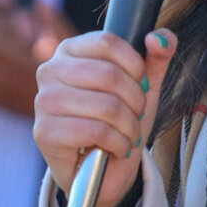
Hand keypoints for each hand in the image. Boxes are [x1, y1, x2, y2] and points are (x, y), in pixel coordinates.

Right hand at [33, 29, 176, 206]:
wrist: (103, 169)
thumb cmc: (119, 119)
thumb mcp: (144, 85)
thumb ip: (156, 58)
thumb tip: (161, 37)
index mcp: (70, 50)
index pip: (107, 42)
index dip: (135, 65)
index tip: (142, 84)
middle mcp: (50, 71)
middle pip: (109, 75)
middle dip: (136, 100)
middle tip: (138, 115)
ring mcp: (44, 101)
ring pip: (107, 106)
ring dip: (130, 126)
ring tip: (130, 134)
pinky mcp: (44, 132)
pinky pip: (97, 131)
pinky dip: (118, 143)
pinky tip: (118, 148)